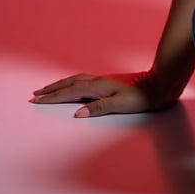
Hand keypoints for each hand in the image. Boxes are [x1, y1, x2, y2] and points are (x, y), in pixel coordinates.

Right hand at [30, 69, 183, 117]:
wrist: (160, 84)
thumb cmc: (143, 97)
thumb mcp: (122, 105)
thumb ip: (99, 108)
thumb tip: (77, 113)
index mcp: (98, 87)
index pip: (69, 92)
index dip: (52, 97)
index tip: (35, 100)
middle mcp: (98, 81)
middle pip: (69, 83)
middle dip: (51, 89)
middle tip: (35, 95)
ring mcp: (103, 80)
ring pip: (75, 80)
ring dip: (60, 85)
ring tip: (48, 89)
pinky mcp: (108, 82)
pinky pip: (83, 80)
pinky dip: (71, 83)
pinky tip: (72, 86)